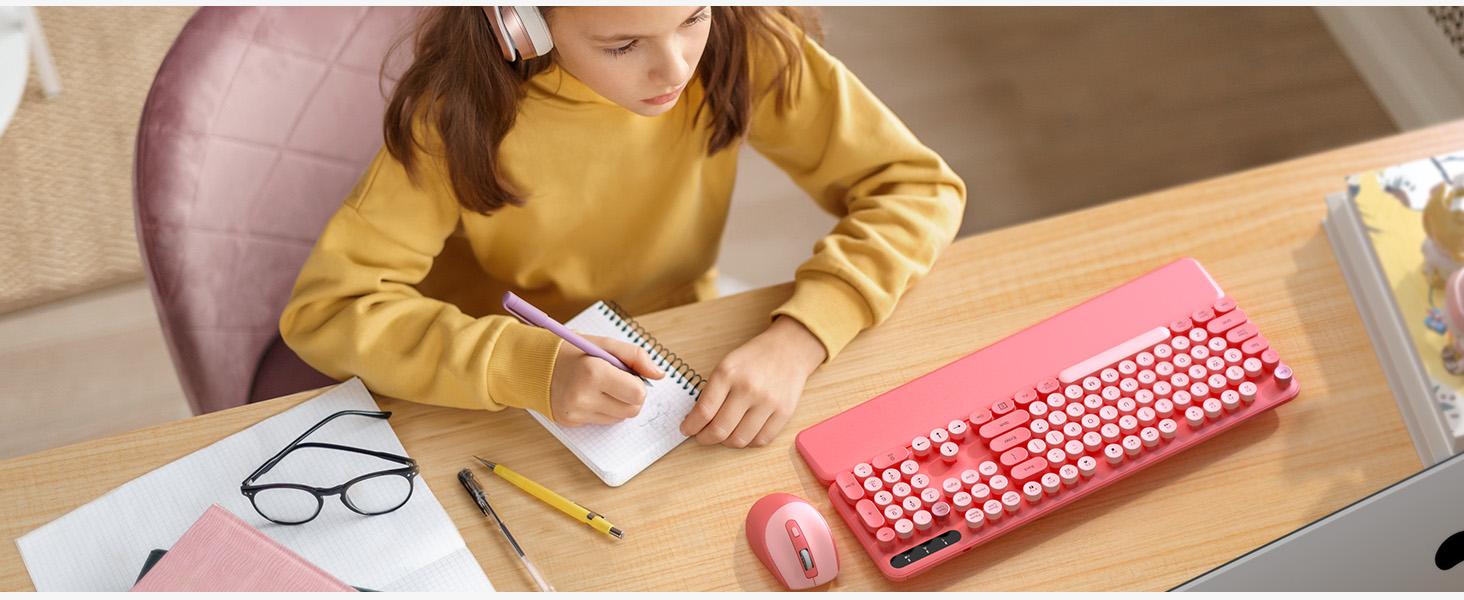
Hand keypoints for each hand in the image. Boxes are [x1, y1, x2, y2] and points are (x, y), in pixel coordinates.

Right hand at [549, 334, 664, 426]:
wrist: (536, 365)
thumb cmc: (574, 352)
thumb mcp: (605, 344)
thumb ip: (636, 357)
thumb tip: (660, 374)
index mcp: (594, 372)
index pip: (638, 393)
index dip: (638, 383)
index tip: (628, 375)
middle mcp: (584, 396)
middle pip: (632, 410)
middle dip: (631, 396)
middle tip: (616, 381)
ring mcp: (577, 412)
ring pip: (620, 418)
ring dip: (618, 403)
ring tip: (602, 387)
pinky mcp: (572, 422)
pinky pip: (603, 421)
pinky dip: (603, 409)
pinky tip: (590, 395)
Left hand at [679, 316, 826, 447]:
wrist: (789, 350)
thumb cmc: (753, 359)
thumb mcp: (725, 366)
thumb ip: (710, 392)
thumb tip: (696, 420)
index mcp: (727, 374)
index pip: (703, 412)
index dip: (691, 426)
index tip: (687, 429)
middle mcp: (747, 389)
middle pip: (719, 430)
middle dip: (705, 438)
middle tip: (703, 436)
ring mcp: (768, 402)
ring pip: (739, 440)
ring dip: (726, 443)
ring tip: (724, 435)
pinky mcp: (784, 412)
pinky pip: (761, 440)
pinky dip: (748, 442)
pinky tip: (743, 433)